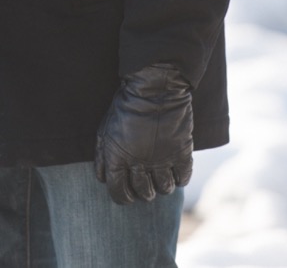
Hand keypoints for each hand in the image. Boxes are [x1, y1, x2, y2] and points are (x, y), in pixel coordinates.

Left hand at [94, 63, 193, 204]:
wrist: (155, 88)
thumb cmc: (126, 107)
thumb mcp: (105, 131)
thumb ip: (103, 158)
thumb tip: (103, 179)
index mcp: (118, 160)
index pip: (119, 193)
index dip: (124, 198)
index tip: (129, 196)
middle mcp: (139, 164)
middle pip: (144, 193)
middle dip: (144, 192)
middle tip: (147, 185)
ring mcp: (162, 159)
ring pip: (164, 188)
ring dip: (162, 186)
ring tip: (162, 177)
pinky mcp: (181, 152)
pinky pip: (183, 178)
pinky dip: (180, 178)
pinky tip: (177, 171)